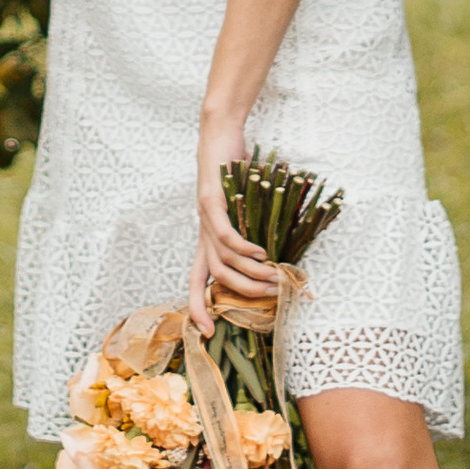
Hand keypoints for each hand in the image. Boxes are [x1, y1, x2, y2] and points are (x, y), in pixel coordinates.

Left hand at [189, 110, 282, 338]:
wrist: (219, 135)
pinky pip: (225, 234)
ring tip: (274, 277)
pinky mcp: (211, 200)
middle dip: (240, 295)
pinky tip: (261, 252)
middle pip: (213, 278)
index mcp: (205, 239)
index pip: (195, 281)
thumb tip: (274, 258)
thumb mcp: (243, 211)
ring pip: (223, 260)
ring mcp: (204, 217)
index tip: (208, 332)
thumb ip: (252, 234)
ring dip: (250, 273)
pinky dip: (243, 248)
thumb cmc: (234, 173)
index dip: (198, 307)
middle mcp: (201, 233)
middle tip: (269, 300)